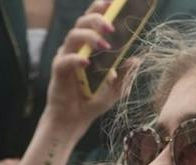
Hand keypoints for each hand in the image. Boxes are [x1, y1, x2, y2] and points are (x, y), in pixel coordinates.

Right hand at [46, 0, 138, 134]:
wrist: (74, 120)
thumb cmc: (92, 102)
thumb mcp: (115, 89)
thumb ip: (124, 74)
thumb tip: (137, 59)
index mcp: (87, 49)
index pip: (91, 24)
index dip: (98, 10)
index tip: (111, 2)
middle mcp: (74, 49)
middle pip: (81, 24)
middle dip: (96, 20)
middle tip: (112, 27)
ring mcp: (65, 59)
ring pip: (72, 38)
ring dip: (89, 38)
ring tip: (106, 45)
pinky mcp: (58, 72)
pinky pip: (65, 61)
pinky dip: (76, 60)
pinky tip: (87, 62)